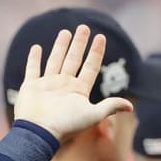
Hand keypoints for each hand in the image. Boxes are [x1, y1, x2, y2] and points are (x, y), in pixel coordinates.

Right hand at [12, 24, 133, 140]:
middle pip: (74, 60)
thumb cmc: (66, 125)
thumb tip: (130, 106)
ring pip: (55, 61)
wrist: (39, 133)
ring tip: (65, 32)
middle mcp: (63, 86)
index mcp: (78, 90)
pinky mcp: (30, 87)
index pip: (90, 67)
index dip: (96, 52)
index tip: (101, 37)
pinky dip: (33, 59)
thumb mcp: (92, 115)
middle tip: (84, 27)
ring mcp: (47, 86)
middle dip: (79, 44)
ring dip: (60, 47)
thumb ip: (109, 106)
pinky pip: (32, 69)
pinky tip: (37, 48)